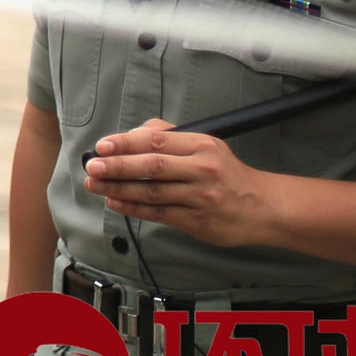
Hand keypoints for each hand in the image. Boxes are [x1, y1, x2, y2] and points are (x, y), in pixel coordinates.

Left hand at [84, 118, 284, 246]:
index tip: (103, 146)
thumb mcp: (206, 145)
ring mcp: (200, 197)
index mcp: (202, 146)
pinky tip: (115, 202)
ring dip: (119, 189)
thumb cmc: (227, 173)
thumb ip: (169, 135)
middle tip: (93, 167)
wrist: (263, 207)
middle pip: (152, 166)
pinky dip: (134, 208)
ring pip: (153, 192)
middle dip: (118, 166)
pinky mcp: (198, 221)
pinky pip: (160, 213)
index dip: (126, 143)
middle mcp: (202, 170)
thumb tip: (131, 134)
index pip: (157, 140)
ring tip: (95, 185)